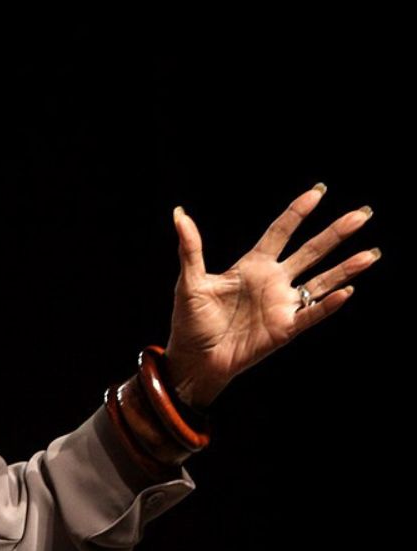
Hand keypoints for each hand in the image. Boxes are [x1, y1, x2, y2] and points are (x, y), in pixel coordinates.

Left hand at [162, 185, 379, 408]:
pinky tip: (346, 291)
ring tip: (371, 254)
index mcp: (251, 266)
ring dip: (346, 268)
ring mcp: (282, 304)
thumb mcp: (189, 282)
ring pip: (322, 281)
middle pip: (310, 251)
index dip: (298, 212)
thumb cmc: (190, 321)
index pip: (280, 232)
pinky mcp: (285, 329)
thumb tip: (179, 214)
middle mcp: (273, 281)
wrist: (194, 359)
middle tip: (363, 213)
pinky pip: (312, 314)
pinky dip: (328, 305)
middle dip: (336, 233)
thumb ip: (190, 248)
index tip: (318, 191)